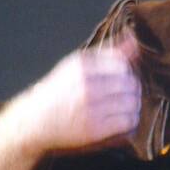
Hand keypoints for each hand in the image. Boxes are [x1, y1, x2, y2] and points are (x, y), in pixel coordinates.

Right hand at [0, 32, 141, 169]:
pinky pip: (127, 121)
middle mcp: (86, 85)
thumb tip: (134, 40)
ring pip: (131, 102)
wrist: (35, 120)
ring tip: (126, 107)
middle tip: (127, 95)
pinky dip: (130, 120)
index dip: (127, 73)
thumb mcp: (78, 65)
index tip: (122, 79)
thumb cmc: (59, 91)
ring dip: (133, 105)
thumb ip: (108, 53)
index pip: (122, 64)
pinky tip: (123, 120)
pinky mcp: (94, 129)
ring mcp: (90, 108)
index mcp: (82, 65)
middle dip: (133, 89)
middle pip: (129, 83)